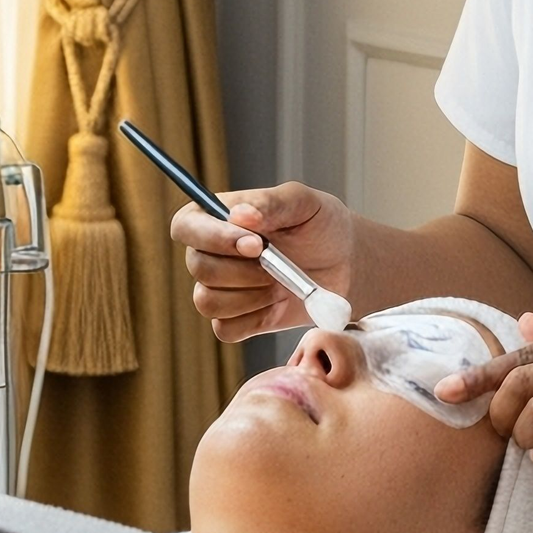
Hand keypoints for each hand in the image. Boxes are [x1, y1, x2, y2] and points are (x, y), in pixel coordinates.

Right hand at [170, 178, 355, 340]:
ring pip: (207, 301)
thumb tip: (238, 215)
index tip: (255, 244)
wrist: (346, 264)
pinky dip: (255, 318)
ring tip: (282, 282)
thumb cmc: (321, 225)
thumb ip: (270, 204)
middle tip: (279, 265)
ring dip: (250, 295)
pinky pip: (225, 329)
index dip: (212, 237)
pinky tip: (278, 303)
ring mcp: (220, 289)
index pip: (186, 226)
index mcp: (216, 217)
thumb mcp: (304, 203)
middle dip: (243, 271)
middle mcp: (210, 253)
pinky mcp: (235, 320)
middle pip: (197, 267)